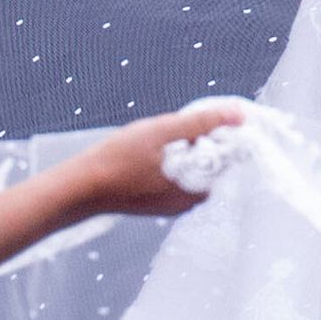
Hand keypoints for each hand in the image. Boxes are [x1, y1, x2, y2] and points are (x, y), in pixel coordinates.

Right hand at [69, 102, 246, 220]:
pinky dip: (174, 163)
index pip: (230, 160)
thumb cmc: (119, 158)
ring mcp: (174, 205)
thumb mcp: (162, 131)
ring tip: (162, 139)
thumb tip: (238, 115)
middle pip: (214, 165)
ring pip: (195, 171)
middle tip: (178, 128)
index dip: (223, 136)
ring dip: (187, 151)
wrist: (82, 187)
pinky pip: (179, 179)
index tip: (207, 121)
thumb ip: (201, 123)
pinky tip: (154, 152)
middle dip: (204, 142)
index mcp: (197, 188)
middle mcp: (190, 202)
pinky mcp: (160, 204)